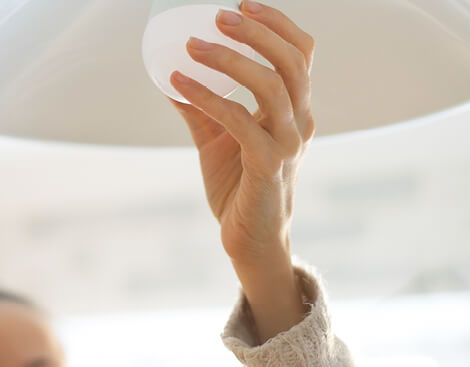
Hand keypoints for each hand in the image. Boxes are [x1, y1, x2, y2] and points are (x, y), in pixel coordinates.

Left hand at [169, 1, 314, 340]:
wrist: (249, 239)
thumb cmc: (238, 186)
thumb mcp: (217, 138)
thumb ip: (200, 106)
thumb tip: (168, 73)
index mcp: (295, 111)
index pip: (300, 54)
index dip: (276, 24)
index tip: (241, 3)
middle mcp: (301, 123)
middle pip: (292, 62)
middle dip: (257, 32)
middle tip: (219, 15)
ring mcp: (289, 145)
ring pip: (271, 85)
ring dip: (230, 59)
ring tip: (194, 43)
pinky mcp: (269, 166)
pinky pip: (240, 120)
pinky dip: (207, 97)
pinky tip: (178, 84)